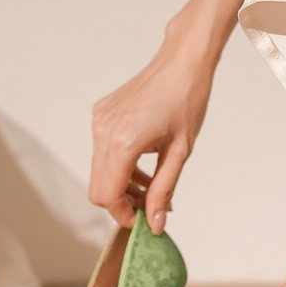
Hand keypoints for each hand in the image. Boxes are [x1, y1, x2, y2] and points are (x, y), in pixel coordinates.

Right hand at [88, 37, 213, 233]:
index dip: (124, 215)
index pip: (108, 196)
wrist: (182, 61)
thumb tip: (156, 224)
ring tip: (152, 189)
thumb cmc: (187, 102)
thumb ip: (164, 191)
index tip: (144, 222)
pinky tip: (144, 168)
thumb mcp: (180, 153)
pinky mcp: (100, 115)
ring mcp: (99, 122)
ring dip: (122, 187)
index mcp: (123, 143)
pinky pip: (102, 154)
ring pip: (100, 173)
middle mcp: (103, 132)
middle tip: (149, 207)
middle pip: (98, 189)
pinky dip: (120, 168)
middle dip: (121, 204)